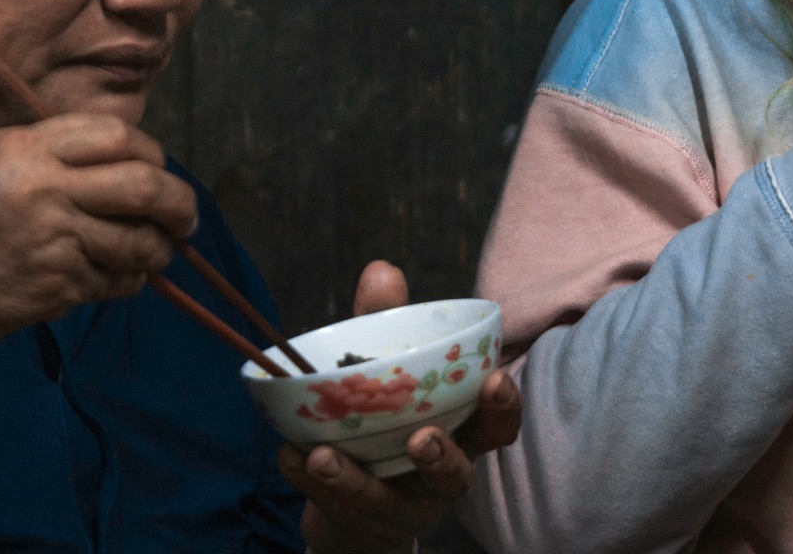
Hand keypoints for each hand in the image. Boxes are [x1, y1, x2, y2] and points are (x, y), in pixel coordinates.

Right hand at [0, 112, 198, 361]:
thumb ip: (49, 153)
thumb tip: (124, 158)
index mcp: (21, 149)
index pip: (115, 135)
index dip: (150, 152)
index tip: (158, 167)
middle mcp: (41, 188)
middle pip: (144, 184)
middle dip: (179, 201)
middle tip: (186, 216)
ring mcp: (54, 239)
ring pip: (141, 239)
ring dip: (161, 248)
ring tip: (160, 251)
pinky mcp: (60, 284)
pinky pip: (119, 278)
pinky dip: (130, 279)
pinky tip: (120, 276)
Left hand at [281, 261, 523, 553]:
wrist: (354, 497)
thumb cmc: (384, 420)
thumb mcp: (387, 371)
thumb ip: (384, 324)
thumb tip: (381, 269)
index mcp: (459, 432)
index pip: (497, 425)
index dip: (504, 406)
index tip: (495, 380)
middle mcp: (439, 475)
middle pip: (457, 475)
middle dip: (443, 459)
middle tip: (421, 438)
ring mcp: (400, 507)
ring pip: (388, 504)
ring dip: (356, 481)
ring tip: (325, 455)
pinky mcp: (361, 523)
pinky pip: (334, 508)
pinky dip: (309, 481)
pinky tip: (289, 455)